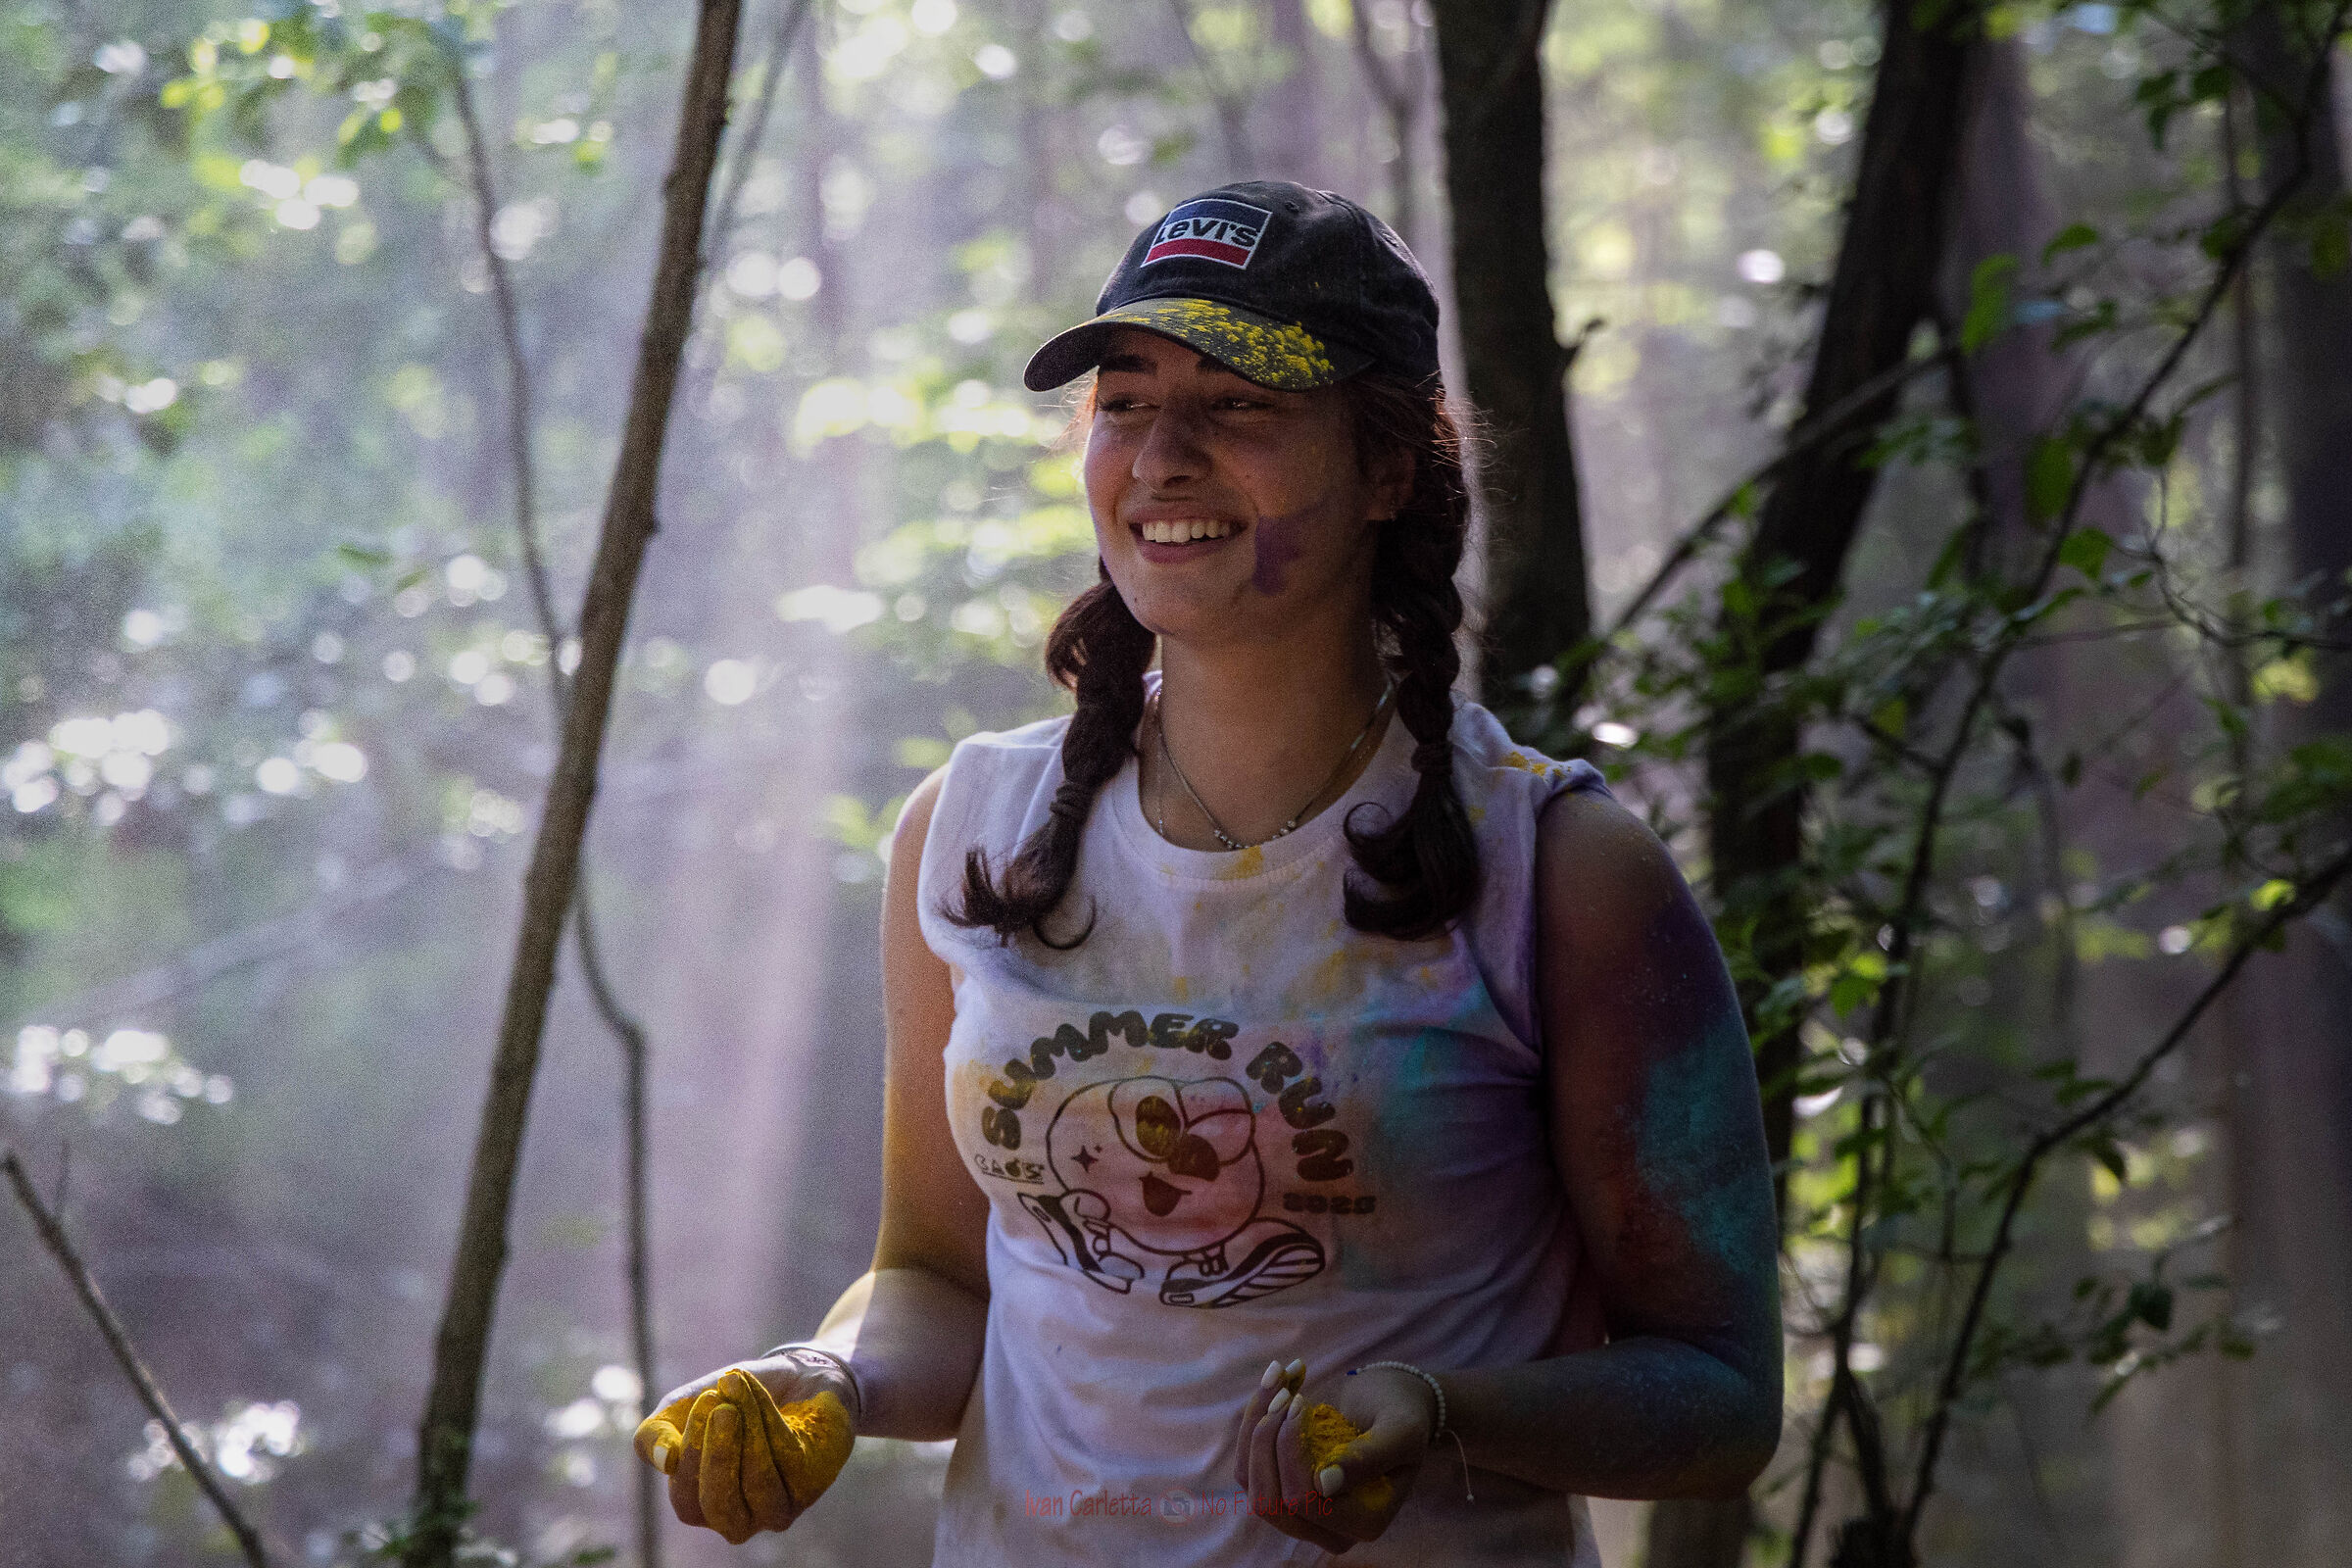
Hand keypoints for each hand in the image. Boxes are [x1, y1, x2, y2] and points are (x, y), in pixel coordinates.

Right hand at [634, 1352, 857, 1543]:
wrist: (791, 1375)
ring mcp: (779, 1504)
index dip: (692, 1454)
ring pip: (760, 1484)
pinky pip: (790, 1459)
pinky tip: (759, 1391)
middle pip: (722, 1508)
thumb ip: (655, 1435)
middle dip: (718, 1457)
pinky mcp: (812, 1482)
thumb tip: (666, 1461)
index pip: (688, 1501)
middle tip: (720, 1409)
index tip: (702, 1400)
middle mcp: (743, 1517)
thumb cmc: (730, 1401)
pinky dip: (770, 1418)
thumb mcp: (681, 1410)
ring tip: (736, 1386)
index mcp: (704, 1507)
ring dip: (748, 1430)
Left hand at [1231, 1359, 1426, 1554]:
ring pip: (1250, 1483)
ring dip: (1256, 1423)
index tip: (1302, 1402)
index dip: (1292, 1453)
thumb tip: (1325, 1485)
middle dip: (1266, 1441)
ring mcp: (1299, 1511)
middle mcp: (1328, 1528)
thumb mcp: (1400, 1431)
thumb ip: (1370, 1458)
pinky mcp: (1278, 1486)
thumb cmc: (1401, 1416)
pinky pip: (1246, 1464)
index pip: (1306, 1501)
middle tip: (1288, 1393)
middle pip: (1269, 1502)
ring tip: (1281, 1378)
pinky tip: (1279, 1383)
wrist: (1388, 1403)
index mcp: (1364, 1523)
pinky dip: (1253, 1418)